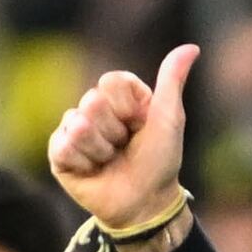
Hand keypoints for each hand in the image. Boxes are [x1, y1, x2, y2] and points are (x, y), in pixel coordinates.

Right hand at [49, 42, 200, 245]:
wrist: (145, 203)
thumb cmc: (160, 162)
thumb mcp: (169, 119)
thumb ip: (172, 80)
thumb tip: (191, 47)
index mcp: (120, 96)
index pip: (110, 81)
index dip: (127, 107)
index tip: (140, 125)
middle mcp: (93, 108)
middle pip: (92, 102)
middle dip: (115, 131)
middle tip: (125, 146)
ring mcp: (74, 129)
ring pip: (79, 125)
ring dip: (102, 150)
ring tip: (111, 160)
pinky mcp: (59, 153)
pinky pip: (63, 146)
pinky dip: (85, 163)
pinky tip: (94, 170)